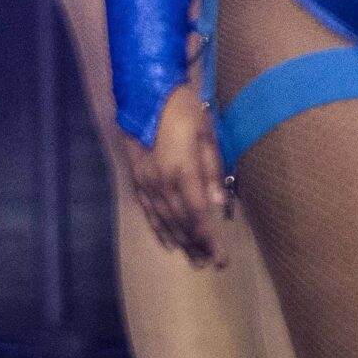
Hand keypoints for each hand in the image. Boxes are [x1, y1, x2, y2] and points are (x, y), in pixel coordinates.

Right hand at [124, 84, 229, 266]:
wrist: (145, 93)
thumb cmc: (182, 110)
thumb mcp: (206, 135)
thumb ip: (211, 171)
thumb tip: (218, 205)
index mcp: (182, 172)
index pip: (198, 215)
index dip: (209, 239)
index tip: (220, 258)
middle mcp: (162, 183)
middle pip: (180, 222)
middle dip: (195, 245)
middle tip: (208, 265)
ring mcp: (146, 181)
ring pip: (163, 219)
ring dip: (178, 241)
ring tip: (191, 259)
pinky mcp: (137, 177)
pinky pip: (147, 209)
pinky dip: (157, 227)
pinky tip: (165, 241)